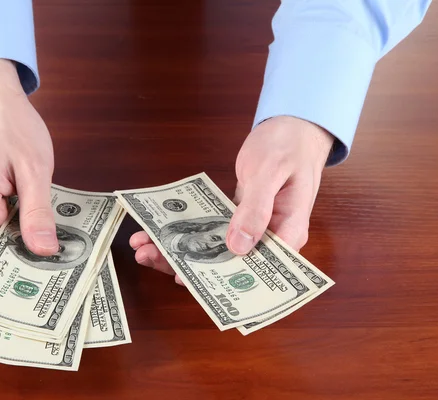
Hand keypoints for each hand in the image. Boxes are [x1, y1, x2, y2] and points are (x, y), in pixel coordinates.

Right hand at [0, 59, 57, 268]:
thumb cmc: (10, 125)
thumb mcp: (35, 168)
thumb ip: (37, 212)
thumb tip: (43, 251)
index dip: (10, 280)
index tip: (39, 294)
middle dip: (26, 260)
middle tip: (64, 269)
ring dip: (25, 244)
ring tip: (60, 250)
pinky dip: (19, 228)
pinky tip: (43, 229)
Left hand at [129, 116, 333, 283]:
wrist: (293, 127)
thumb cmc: (289, 146)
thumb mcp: (271, 172)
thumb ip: (257, 209)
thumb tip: (239, 247)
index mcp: (287, 233)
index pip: (257, 271)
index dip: (221, 280)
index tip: (186, 279)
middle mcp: (270, 238)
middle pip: (227, 264)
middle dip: (185, 265)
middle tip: (148, 256)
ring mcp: (254, 228)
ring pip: (216, 249)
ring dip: (180, 249)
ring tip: (144, 246)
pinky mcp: (241, 217)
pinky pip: (214, 231)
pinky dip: (190, 231)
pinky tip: (163, 232)